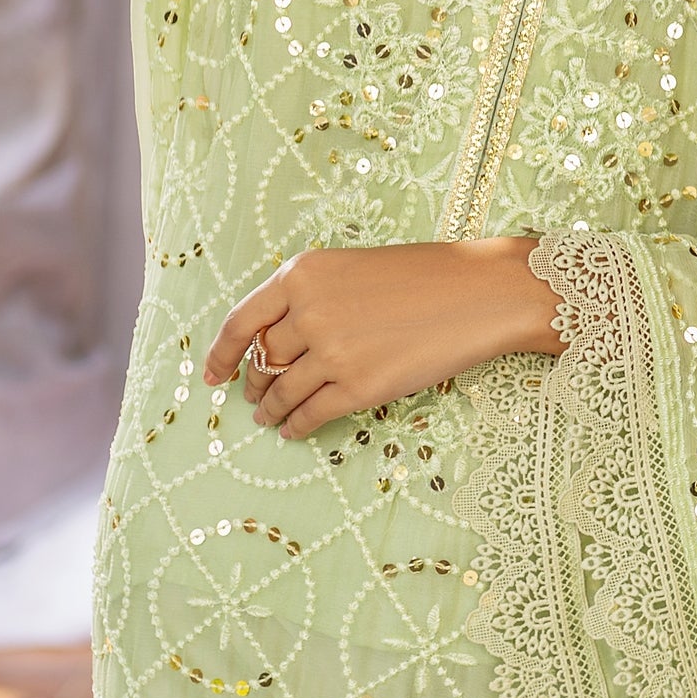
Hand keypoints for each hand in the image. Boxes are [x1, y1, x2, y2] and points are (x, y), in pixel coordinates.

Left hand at [206, 239, 565, 439]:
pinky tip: (295, 429)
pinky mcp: (358, 388)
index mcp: (303, 274)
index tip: (213, 374)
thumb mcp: (354, 268)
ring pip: (281, 392)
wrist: (483, 293)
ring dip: (270, 409)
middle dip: (253, 382)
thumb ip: (311, 297)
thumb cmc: (427, 276)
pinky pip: (310, 415)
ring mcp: (332, 353)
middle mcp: (309, 312)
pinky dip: (296, 426)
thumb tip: (278, 341)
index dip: (221, 353)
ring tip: (269, 418)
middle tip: (252, 394)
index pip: (241, 322)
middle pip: (263, 360)